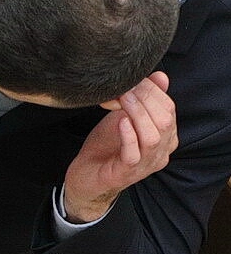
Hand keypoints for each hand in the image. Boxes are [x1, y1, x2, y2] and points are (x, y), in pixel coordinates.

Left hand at [61, 71, 177, 223]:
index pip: (169, 109)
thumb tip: (160, 76)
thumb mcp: (124, 117)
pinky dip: (129, 136)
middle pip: (164, 120)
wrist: (85, 176)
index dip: (153, 91)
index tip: (135, 78)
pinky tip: (120, 122)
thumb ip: (142, 100)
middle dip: (145, 99)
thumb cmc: (106, 147)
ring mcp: (145, 164)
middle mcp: (161, 152)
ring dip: (137, 113)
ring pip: (153, 136)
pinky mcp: (126, 173)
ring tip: (122, 99)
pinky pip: (134, 154)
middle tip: (126, 87)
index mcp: (165, 137)